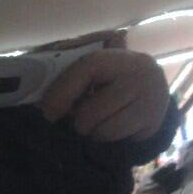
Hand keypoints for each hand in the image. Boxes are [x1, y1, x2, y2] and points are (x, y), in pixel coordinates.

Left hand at [40, 49, 169, 141]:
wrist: (154, 88)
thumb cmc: (111, 78)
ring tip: (95, 123)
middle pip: (93, 110)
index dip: (63, 91)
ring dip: (92, 131)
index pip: (87, 68)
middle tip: (77, 119)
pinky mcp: (153, 121)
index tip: (48, 112)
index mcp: (116, 55)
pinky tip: (111, 126)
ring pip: (104, 128)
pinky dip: (107, 138)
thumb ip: (71, 73)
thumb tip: (38, 93)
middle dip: (78, 120)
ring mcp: (149, 98)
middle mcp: (137, 72)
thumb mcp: (95, 68)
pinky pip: (118, 138)